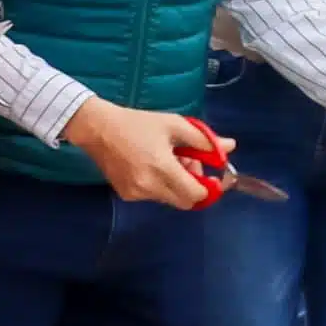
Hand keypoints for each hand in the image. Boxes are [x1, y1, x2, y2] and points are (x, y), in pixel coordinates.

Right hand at [63, 100, 220, 208]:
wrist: (96, 128)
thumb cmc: (136, 123)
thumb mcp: (173, 125)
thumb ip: (204, 140)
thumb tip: (229, 147)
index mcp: (163, 168)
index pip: (196, 194)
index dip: (210, 188)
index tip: (212, 177)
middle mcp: (149, 186)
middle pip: (186, 202)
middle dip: (193, 187)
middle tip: (188, 165)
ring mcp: (136, 193)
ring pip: (169, 199)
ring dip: (175, 185)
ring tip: (165, 162)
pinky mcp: (125, 194)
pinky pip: (152, 196)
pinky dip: (158, 185)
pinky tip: (148, 167)